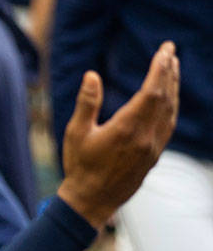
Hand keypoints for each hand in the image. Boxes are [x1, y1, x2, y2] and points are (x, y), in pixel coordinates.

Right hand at [58, 41, 178, 229]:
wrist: (91, 201)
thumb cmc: (79, 166)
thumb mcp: (76, 133)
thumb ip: (87, 103)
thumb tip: (92, 75)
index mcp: (127, 128)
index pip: (152, 91)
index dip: (160, 68)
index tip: (165, 50)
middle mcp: (146, 137)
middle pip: (165, 97)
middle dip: (169, 72)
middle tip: (171, 51)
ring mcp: (153, 147)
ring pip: (170, 111)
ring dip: (173, 87)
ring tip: (173, 68)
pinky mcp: (153, 155)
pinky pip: (168, 124)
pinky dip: (171, 105)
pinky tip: (168, 98)